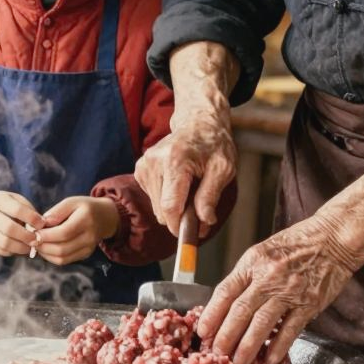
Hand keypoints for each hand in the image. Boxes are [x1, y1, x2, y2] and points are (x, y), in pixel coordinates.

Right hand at [0, 189, 44, 258]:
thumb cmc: (4, 203)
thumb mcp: (15, 200)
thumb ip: (29, 211)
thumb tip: (43, 227)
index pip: (17, 210)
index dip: (32, 219)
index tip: (42, 224)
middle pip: (9, 229)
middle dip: (27, 237)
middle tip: (38, 240)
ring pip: (4, 243)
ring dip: (21, 247)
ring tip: (31, 246)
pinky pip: (1, 250)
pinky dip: (14, 251)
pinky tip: (20, 247)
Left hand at [33, 196, 119, 265]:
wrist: (106, 217)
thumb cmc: (85, 207)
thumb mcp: (72, 201)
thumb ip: (56, 212)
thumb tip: (41, 224)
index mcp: (86, 219)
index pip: (64, 232)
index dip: (46, 235)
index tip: (33, 232)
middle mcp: (90, 236)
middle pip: (62, 248)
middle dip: (43, 246)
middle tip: (31, 239)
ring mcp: (89, 248)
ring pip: (62, 258)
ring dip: (45, 253)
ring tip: (37, 244)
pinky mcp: (85, 254)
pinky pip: (65, 260)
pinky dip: (52, 257)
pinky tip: (46, 249)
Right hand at [135, 112, 236, 235]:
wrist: (199, 123)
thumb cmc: (214, 145)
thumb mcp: (223, 168)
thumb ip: (211, 196)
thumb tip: (204, 221)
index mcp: (175, 160)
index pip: (170, 207)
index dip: (180, 227)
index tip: (190, 239)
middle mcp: (154, 162)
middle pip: (163, 211)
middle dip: (182, 217)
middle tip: (201, 208)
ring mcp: (144, 165)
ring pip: (157, 208)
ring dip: (175, 208)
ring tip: (191, 189)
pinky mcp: (140, 169)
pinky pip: (154, 199)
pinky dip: (167, 198)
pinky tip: (180, 184)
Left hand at [197, 214, 358, 363]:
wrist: (333, 238)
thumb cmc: (297, 244)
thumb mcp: (264, 251)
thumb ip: (247, 276)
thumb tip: (228, 305)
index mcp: (253, 262)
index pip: (226, 291)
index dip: (212, 313)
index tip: (203, 331)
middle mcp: (268, 276)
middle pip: (240, 311)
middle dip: (225, 336)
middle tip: (217, 354)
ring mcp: (289, 290)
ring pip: (262, 323)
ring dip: (248, 346)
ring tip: (239, 363)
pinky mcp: (309, 303)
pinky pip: (291, 328)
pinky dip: (279, 346)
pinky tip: (269, 358)